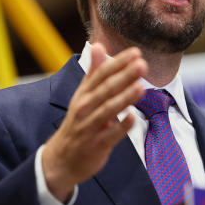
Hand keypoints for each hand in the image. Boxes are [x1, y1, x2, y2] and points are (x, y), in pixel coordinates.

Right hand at [41, 43, 147, 200]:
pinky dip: (122, 126)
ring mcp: (90, 127)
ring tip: (141, 86)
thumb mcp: (83, 95)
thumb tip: (99, 45)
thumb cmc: (78, 122)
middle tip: (142, 65)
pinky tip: (134, 117)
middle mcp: (85, 108)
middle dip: (124, 76)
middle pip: (106, 89)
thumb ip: (93, 71)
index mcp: (84, 94)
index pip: (101, 74)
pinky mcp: (96, 145)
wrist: (62, 159)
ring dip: (124, 98)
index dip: (118, 63)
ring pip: (108, 110)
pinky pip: (111, 135)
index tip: (135, 52)